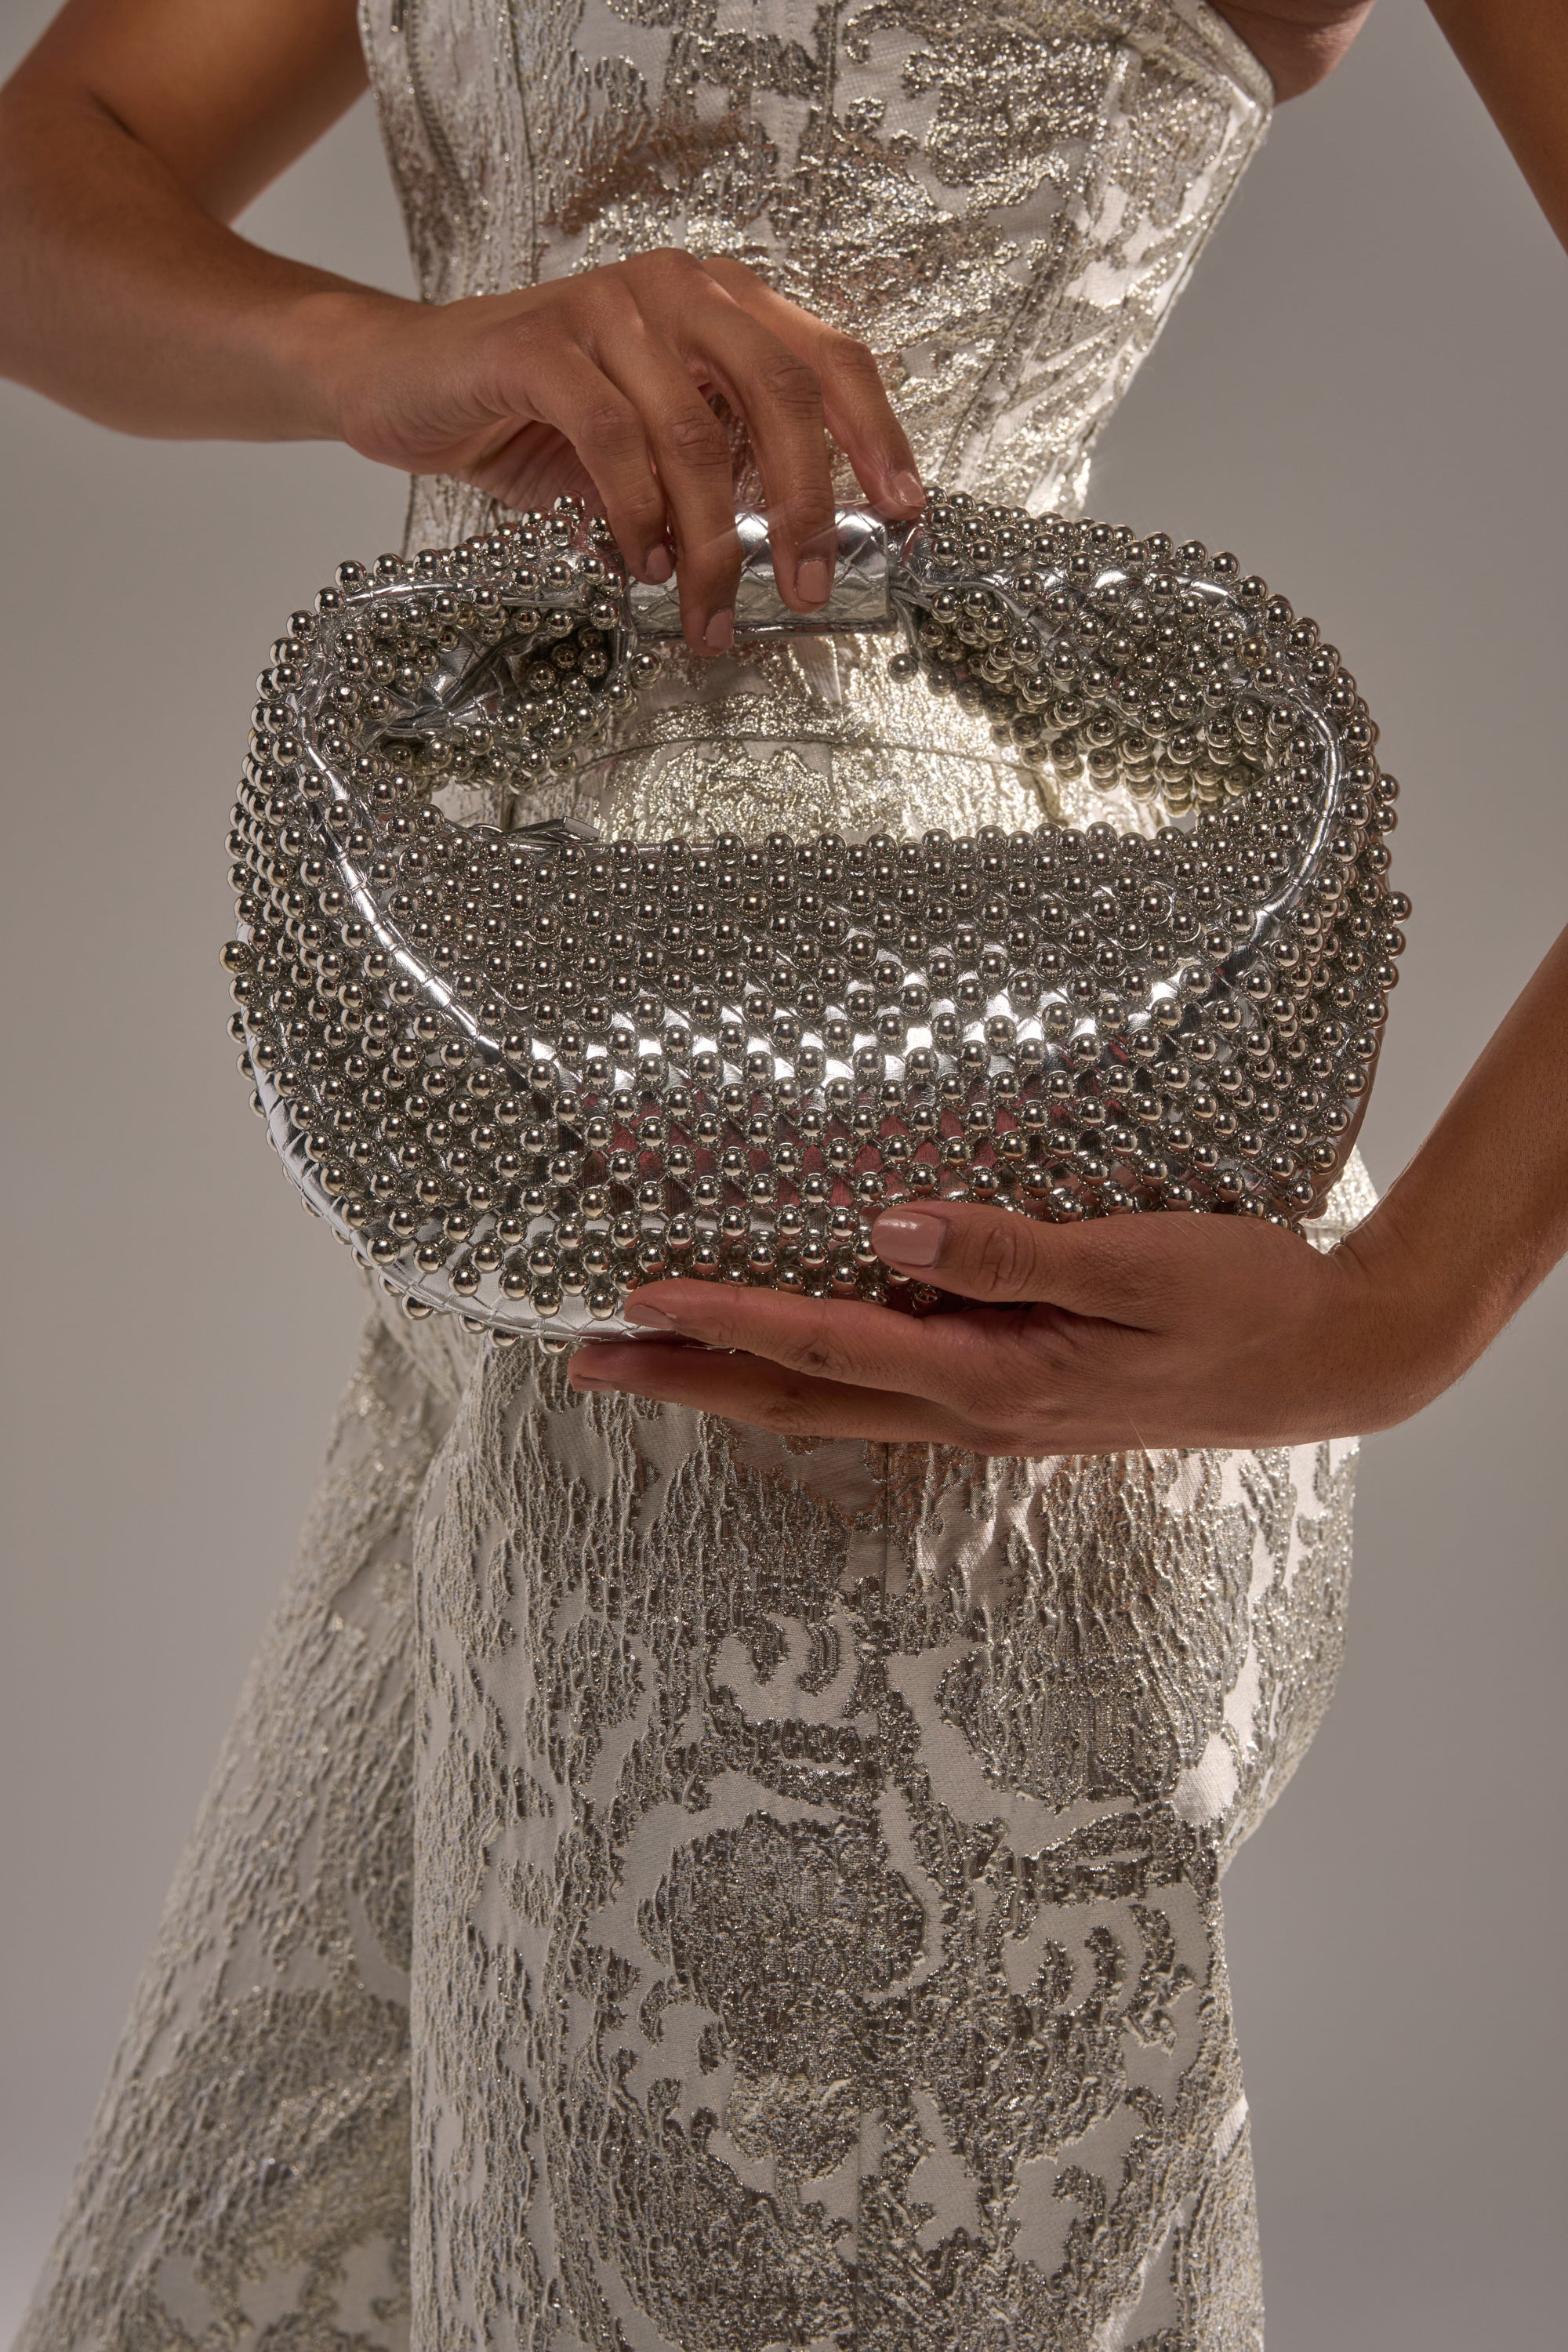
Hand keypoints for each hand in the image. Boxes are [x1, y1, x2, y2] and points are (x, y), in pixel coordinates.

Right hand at [322, 251, 923, 654]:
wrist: (407, 386)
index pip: (827, 359)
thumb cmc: (538, 421)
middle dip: (806, 504)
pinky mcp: (535, 344)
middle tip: (809, 587)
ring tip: (708, 609)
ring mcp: (604, 308)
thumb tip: (801, 554)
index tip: (905, 513)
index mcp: (720, 306)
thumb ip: (723, 471)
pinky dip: (637, 512)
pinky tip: (642, 565)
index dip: (876, 435)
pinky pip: (611, 437)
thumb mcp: (653, 445)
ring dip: (712, 540)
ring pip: (694, 432)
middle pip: (779, 392)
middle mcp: (674, 289)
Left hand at [565, 1200, 1463, 1453]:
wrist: (1330, 1363)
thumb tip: (888, 1228)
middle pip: (798, 1400)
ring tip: (655, 1359)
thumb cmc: (1243, 1305)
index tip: (633, 1301)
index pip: (824, 1348)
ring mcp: (992, 1413)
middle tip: (586, 1363)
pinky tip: (789, 1356)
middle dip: (687, 1381)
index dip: (723, 1323)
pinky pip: (884, 1391)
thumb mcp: (1134, 1266)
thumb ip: (1009, 1252)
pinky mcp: (1014, 1395)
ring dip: (735, 1383)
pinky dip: (812, 1375)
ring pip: (832, 1404)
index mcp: (992, 1379)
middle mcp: (974, 1410)